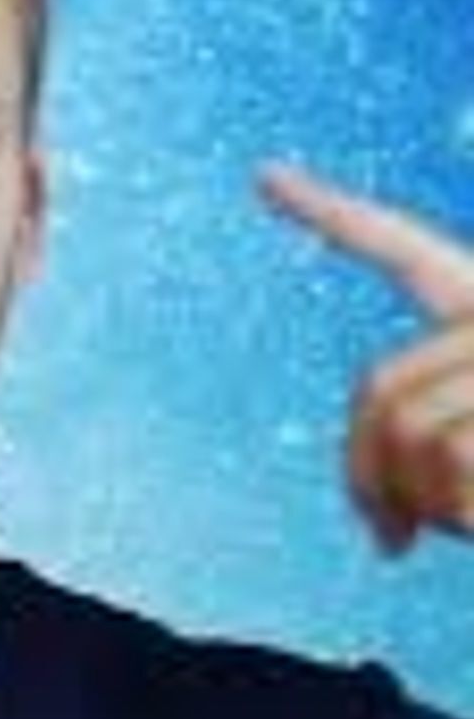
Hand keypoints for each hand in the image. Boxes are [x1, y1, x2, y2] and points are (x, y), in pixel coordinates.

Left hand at [260, 162, 473, 553]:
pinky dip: (461, 516)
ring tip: (470, 537)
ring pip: (409, 432)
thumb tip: (383, 531)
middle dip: (364, 474)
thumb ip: (442, 456)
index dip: (330, 213)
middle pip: (379, 388)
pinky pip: (451, 458)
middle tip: (383, 542)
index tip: (265, 176)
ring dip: (422, 506)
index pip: (400, 248)